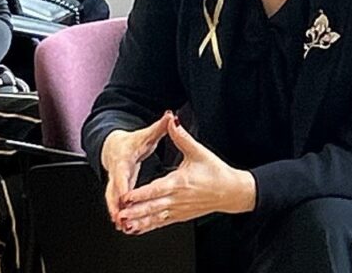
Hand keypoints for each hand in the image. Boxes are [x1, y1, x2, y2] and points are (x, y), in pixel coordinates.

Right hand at [100, 112, 172, 229]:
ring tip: (121, 225)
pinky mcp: (118, 189)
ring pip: (113, 199)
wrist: (114, 146)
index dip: (122, 184)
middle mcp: (117, 172)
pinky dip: (120, 213)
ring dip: (116, 212)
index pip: (122, 172)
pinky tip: (125, 225)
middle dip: (115, 204)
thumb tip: (171, 115)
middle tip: (119, 217)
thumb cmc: (132, 141)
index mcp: (124, 159)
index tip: (125, 194)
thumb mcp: (146, 134)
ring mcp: (116, 182)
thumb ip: (159, 127)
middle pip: (113, 190)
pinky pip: (117, 203)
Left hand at [117, 114, 255, 234]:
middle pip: (152, 206)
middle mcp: (177, 198)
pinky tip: (137, 229)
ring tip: (125, 224)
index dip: (140, 194)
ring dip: (140, 221)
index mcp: (179, 182)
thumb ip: (182, 137)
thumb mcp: (199, 152)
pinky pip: (161, 222)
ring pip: (155, 217)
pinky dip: (149, 226)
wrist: (231, 191)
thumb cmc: (216, 172)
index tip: (126, 196)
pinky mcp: (180, 215)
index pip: (156, 189)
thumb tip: (172, 122)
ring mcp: (178, 209)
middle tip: (120, 214)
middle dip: (135, 211)